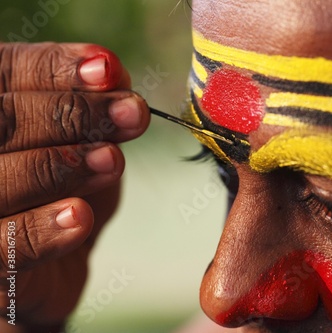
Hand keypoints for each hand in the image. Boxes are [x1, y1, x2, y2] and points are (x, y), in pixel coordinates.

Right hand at [0, 43, 149, 331]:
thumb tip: (114, 71)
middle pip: (1, 120)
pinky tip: (80, 217)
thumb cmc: (58, 193)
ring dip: (60, 164)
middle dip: (71, 113)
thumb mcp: (80, 145)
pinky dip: (41, 228)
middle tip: (131, 114)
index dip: (54, 69)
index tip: (108, 70)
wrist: (42, 267)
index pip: (5, 71)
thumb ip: (91, 107)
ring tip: (112, 159)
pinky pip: (2, 245)